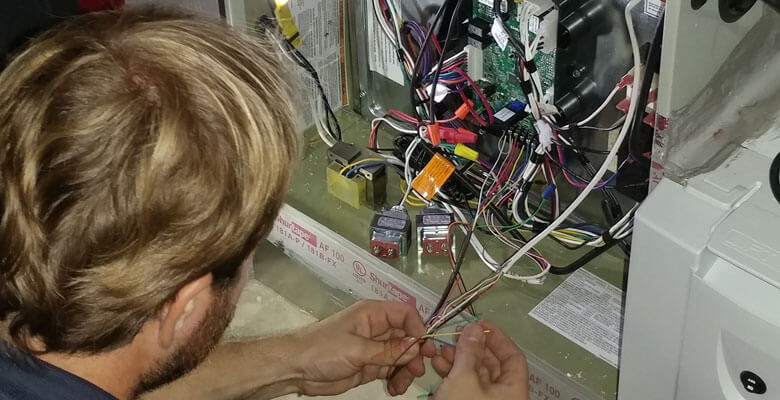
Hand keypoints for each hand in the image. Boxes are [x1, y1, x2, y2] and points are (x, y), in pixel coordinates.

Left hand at [288, 300, 434, 395]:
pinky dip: (397, 379)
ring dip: (407, 370)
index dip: (417, 328)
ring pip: (402, 356)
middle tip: (416, 370)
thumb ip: (388, 350)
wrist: (296, 368)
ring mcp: (374, 349)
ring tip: (401, 385)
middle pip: (407, 337)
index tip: (422, 348)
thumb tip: (416, 346)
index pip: (405, 314)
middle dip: (415, 354)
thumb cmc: (322, 349)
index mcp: (373, 314)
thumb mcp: (357, 348)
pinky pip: (392, 370)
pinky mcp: (370, 366)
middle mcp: (377, 329)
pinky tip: (394, 389)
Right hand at [430, 321, 528, 399]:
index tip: (480, 323)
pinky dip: (451, 373)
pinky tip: (437, 363)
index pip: (513, 358)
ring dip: (457, 359)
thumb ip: (469, 352)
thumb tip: (475, 327)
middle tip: (455, 335)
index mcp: (513, 391)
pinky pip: (463, 385)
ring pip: (474, 375)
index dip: (498, 339)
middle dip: (472, 348)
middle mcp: (502, 397)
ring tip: (440, 349)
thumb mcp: (464, 379)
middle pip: (492, 365)